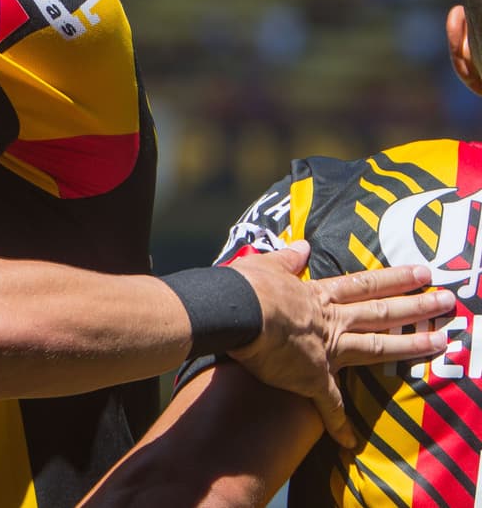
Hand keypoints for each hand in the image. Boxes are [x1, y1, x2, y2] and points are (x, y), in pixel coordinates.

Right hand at [228, 242, 452, 447]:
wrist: (238, 313)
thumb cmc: (247, 288)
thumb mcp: (267, 265)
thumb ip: (287, 260)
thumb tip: (302, 247)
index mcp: (319, 296)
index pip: (364, 285)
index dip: (394, 279)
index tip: (422, 273)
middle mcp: (332, 321)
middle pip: (382, 312)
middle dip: (417, 305)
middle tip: (448, 301)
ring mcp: (327, 350)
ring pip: (376, 346)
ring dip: (410, 345)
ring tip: (441, 341)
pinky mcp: (312, 378)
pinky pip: (328, 405)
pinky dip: (339, 423)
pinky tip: (351, 440)